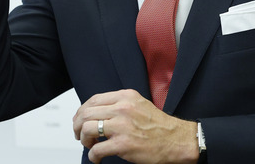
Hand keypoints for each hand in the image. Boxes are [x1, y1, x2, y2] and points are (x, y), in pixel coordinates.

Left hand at [73, 89, 198, 163]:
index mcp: (126, 97)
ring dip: (84, 140)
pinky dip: (93, 156)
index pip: (93, 99)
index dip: (82, 111)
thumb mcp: (139, 104)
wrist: (177, 140)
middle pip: (86, 113)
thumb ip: (120, 104)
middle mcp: (122, 108)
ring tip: (90, 145)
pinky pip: (97, 150)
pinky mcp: (123, 144)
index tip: (80, 119)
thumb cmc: (160, 125)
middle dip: (77, 126)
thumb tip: (97, 112)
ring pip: (87, 129)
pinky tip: (98, 158)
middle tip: (79, 135)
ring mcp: (122, 126)